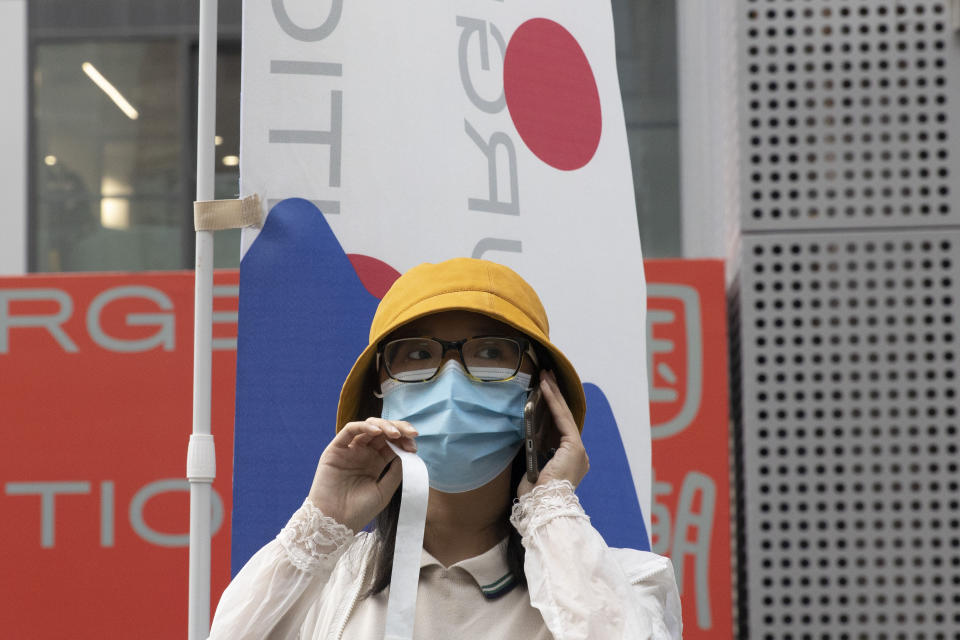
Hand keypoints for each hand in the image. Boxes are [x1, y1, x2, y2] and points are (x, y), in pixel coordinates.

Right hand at [308, 417, 417, 531]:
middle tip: (411, 435)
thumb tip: (406, 453)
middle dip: (399, 429)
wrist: (336, 522)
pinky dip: (364, 426)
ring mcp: (350, 450)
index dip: (404, 441)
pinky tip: (377, 431)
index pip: (392, 444)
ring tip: (396, 434)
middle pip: (383, 432)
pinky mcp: (336, 449)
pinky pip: (350, 430)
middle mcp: (363, 453)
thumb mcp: (385, 491)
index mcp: (376, 462)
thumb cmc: (359, 511)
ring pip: (368, 427)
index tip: (414, 447)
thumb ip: (395, 471)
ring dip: (384, 426)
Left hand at [517, 370, 588, 497]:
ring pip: (564, 416)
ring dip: (553, 394)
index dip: (553, 409)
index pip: (560, 429)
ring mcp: (579, 451)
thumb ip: (535, 453)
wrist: (541, 506)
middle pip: (564, 419)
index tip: (545, 392)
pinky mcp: (574, 446)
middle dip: (555, 396)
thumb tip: (527, 436)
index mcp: (570, 462)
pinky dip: (553, 402)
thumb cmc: (534, 495)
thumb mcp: (533, 469)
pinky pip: (562, 419)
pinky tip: (545, 388)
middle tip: (547, 376)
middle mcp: (578, 455)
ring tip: (545, 376)